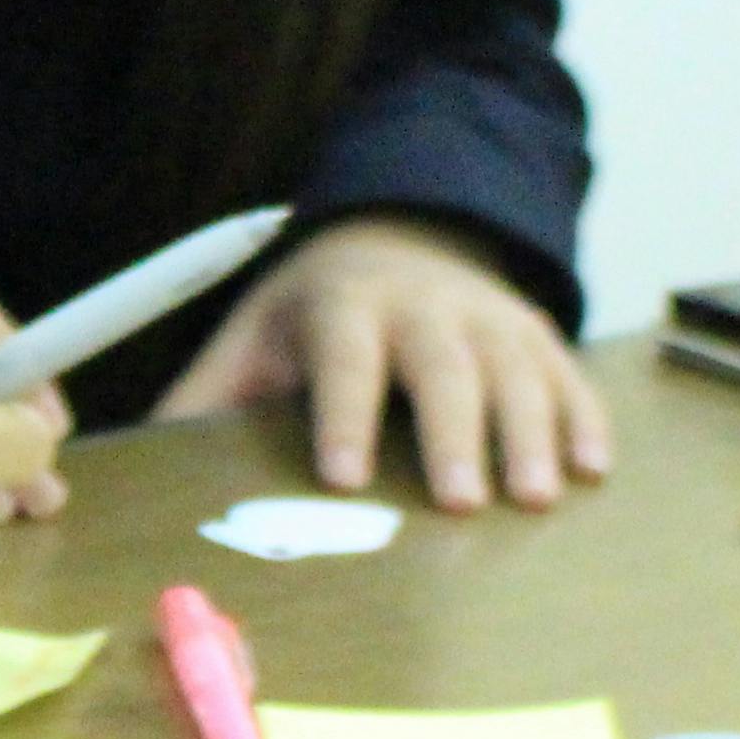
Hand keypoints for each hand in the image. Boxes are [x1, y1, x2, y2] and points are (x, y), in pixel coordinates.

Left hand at [151, 216, 610, 511]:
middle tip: (460, 502)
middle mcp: (422, 306)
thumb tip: (147, 464)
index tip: (341, 477)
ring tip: (538, 497)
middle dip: (453, 434)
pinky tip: (592, 469)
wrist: (399, 235)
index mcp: (343, 307)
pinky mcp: (534, 332)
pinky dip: (582, 418)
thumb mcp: (254, 335)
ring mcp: (486, 316)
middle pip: (441, 367)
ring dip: (530, 433)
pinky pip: (565, 374)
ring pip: (513, 371)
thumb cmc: (316, 311)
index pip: (343, 358)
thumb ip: (209, 396)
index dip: (344, 415)